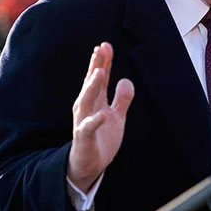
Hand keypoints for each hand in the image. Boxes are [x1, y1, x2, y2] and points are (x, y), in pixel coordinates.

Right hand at [67, 42, 134, 192]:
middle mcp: (86, 108)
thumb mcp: (116, 116)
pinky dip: (94, 120)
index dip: (103, 62)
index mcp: (95, 101)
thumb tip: (126, 80)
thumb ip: (122, 99)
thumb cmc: (101, 138)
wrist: (89, 164)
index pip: (99, 78)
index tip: (105, 45)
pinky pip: (88, 127)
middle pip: (91, 84)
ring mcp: (84, 121)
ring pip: (87, 100)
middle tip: (100, 49)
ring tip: (99, 72)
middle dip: (96, 67)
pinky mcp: (84, 137)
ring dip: (92, 86)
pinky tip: (102, 114)